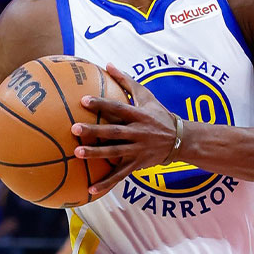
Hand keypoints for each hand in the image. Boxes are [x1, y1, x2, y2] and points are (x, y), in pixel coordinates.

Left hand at [72, 64, 178, 195]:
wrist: (180, 140)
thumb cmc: (159, 114)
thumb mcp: (146, 96)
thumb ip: (126, 81)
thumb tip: (108, 64)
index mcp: (139, 115)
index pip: (119, 108)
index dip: (102, 104)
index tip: (83, 100)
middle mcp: (138, 132)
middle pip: (114, 132)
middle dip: (94, 131)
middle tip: (74, 129)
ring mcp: (138, 149)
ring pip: (115, 153)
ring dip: (96, 154)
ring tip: (77, 153)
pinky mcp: (138, 164)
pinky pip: (120, 175)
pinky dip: (106, 183)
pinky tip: (90, 189)